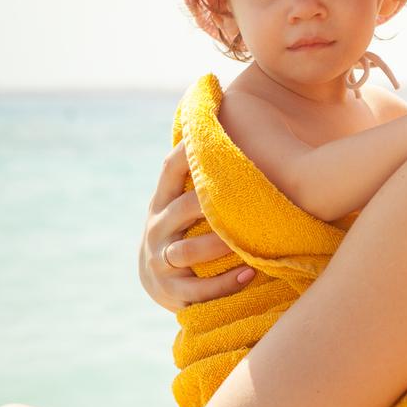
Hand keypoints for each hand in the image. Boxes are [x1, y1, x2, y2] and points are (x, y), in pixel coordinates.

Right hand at [140, 141, 254, 313]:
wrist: (156, 280)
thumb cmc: (182, 230)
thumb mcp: (180, 203)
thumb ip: (199, 176)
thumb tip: (225, 114)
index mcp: (162, 201)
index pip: (171, 169)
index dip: (190, 149)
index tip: (217, 136)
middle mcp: (157, 228)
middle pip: (183, 208)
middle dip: (212, 203)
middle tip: (247, 198)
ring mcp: (161, 260)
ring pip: (188, 251)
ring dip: (220, 246)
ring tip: (249, 243)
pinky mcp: (171, 292)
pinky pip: (198, 290)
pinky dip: (226, 283)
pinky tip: (250, 274)